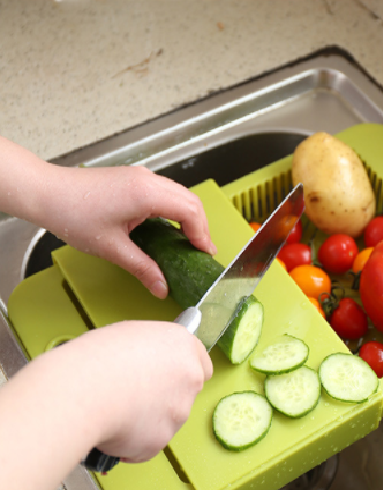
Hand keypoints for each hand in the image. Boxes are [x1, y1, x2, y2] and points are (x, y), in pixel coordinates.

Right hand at [0, 321, 212, 489]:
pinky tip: (112, 427)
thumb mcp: (131, 334)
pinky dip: (132, 441)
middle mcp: (190, 377)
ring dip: (148, 419)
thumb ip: (153, 350)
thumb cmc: (98, 356)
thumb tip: (148, 361)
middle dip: (165, 397)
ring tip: (115, 408)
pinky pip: (148, 444)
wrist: (83, 389)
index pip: (202, 364)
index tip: (169, 377)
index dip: (183, 371)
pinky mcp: (162, 439)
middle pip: (185, 393)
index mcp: (183, 346)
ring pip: (166, 419)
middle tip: (134, 395)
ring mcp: (179, 411)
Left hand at [38, 165, 216, 297]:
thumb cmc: (72, 214)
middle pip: (191, 200)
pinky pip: (166, 192)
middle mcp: (149, 180)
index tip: (204, 253)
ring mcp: (142, 176)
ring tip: (189, 241)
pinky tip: (169, 227)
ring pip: (180, 194)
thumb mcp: (112, 248)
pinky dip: (175, 209)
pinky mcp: (134, 179)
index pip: (190, 211)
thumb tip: (161, 287)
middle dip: (201, 226)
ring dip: (189, 217)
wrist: (46, 192)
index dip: (202, 234)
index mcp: (147, 194)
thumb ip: (143, 268)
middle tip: (201, 250)